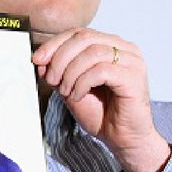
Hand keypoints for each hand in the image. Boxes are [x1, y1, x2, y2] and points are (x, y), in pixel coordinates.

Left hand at [32, 28, 169, 171]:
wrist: (121, 139)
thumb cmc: (101, 113)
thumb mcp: (70, 87)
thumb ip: (58, 71)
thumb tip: (40, 59)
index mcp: (111, 45)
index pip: (79, 33)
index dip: (55, 44)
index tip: (36, 60)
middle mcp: (125, 49)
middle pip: (84, 38)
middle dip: (60, 58)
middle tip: (51, 80)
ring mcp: (132, 62)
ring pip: (92, 53)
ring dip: (71, 73)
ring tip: (66, 92)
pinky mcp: (134, 77)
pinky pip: (101, 70)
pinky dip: (83, 83)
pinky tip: (79, 96)